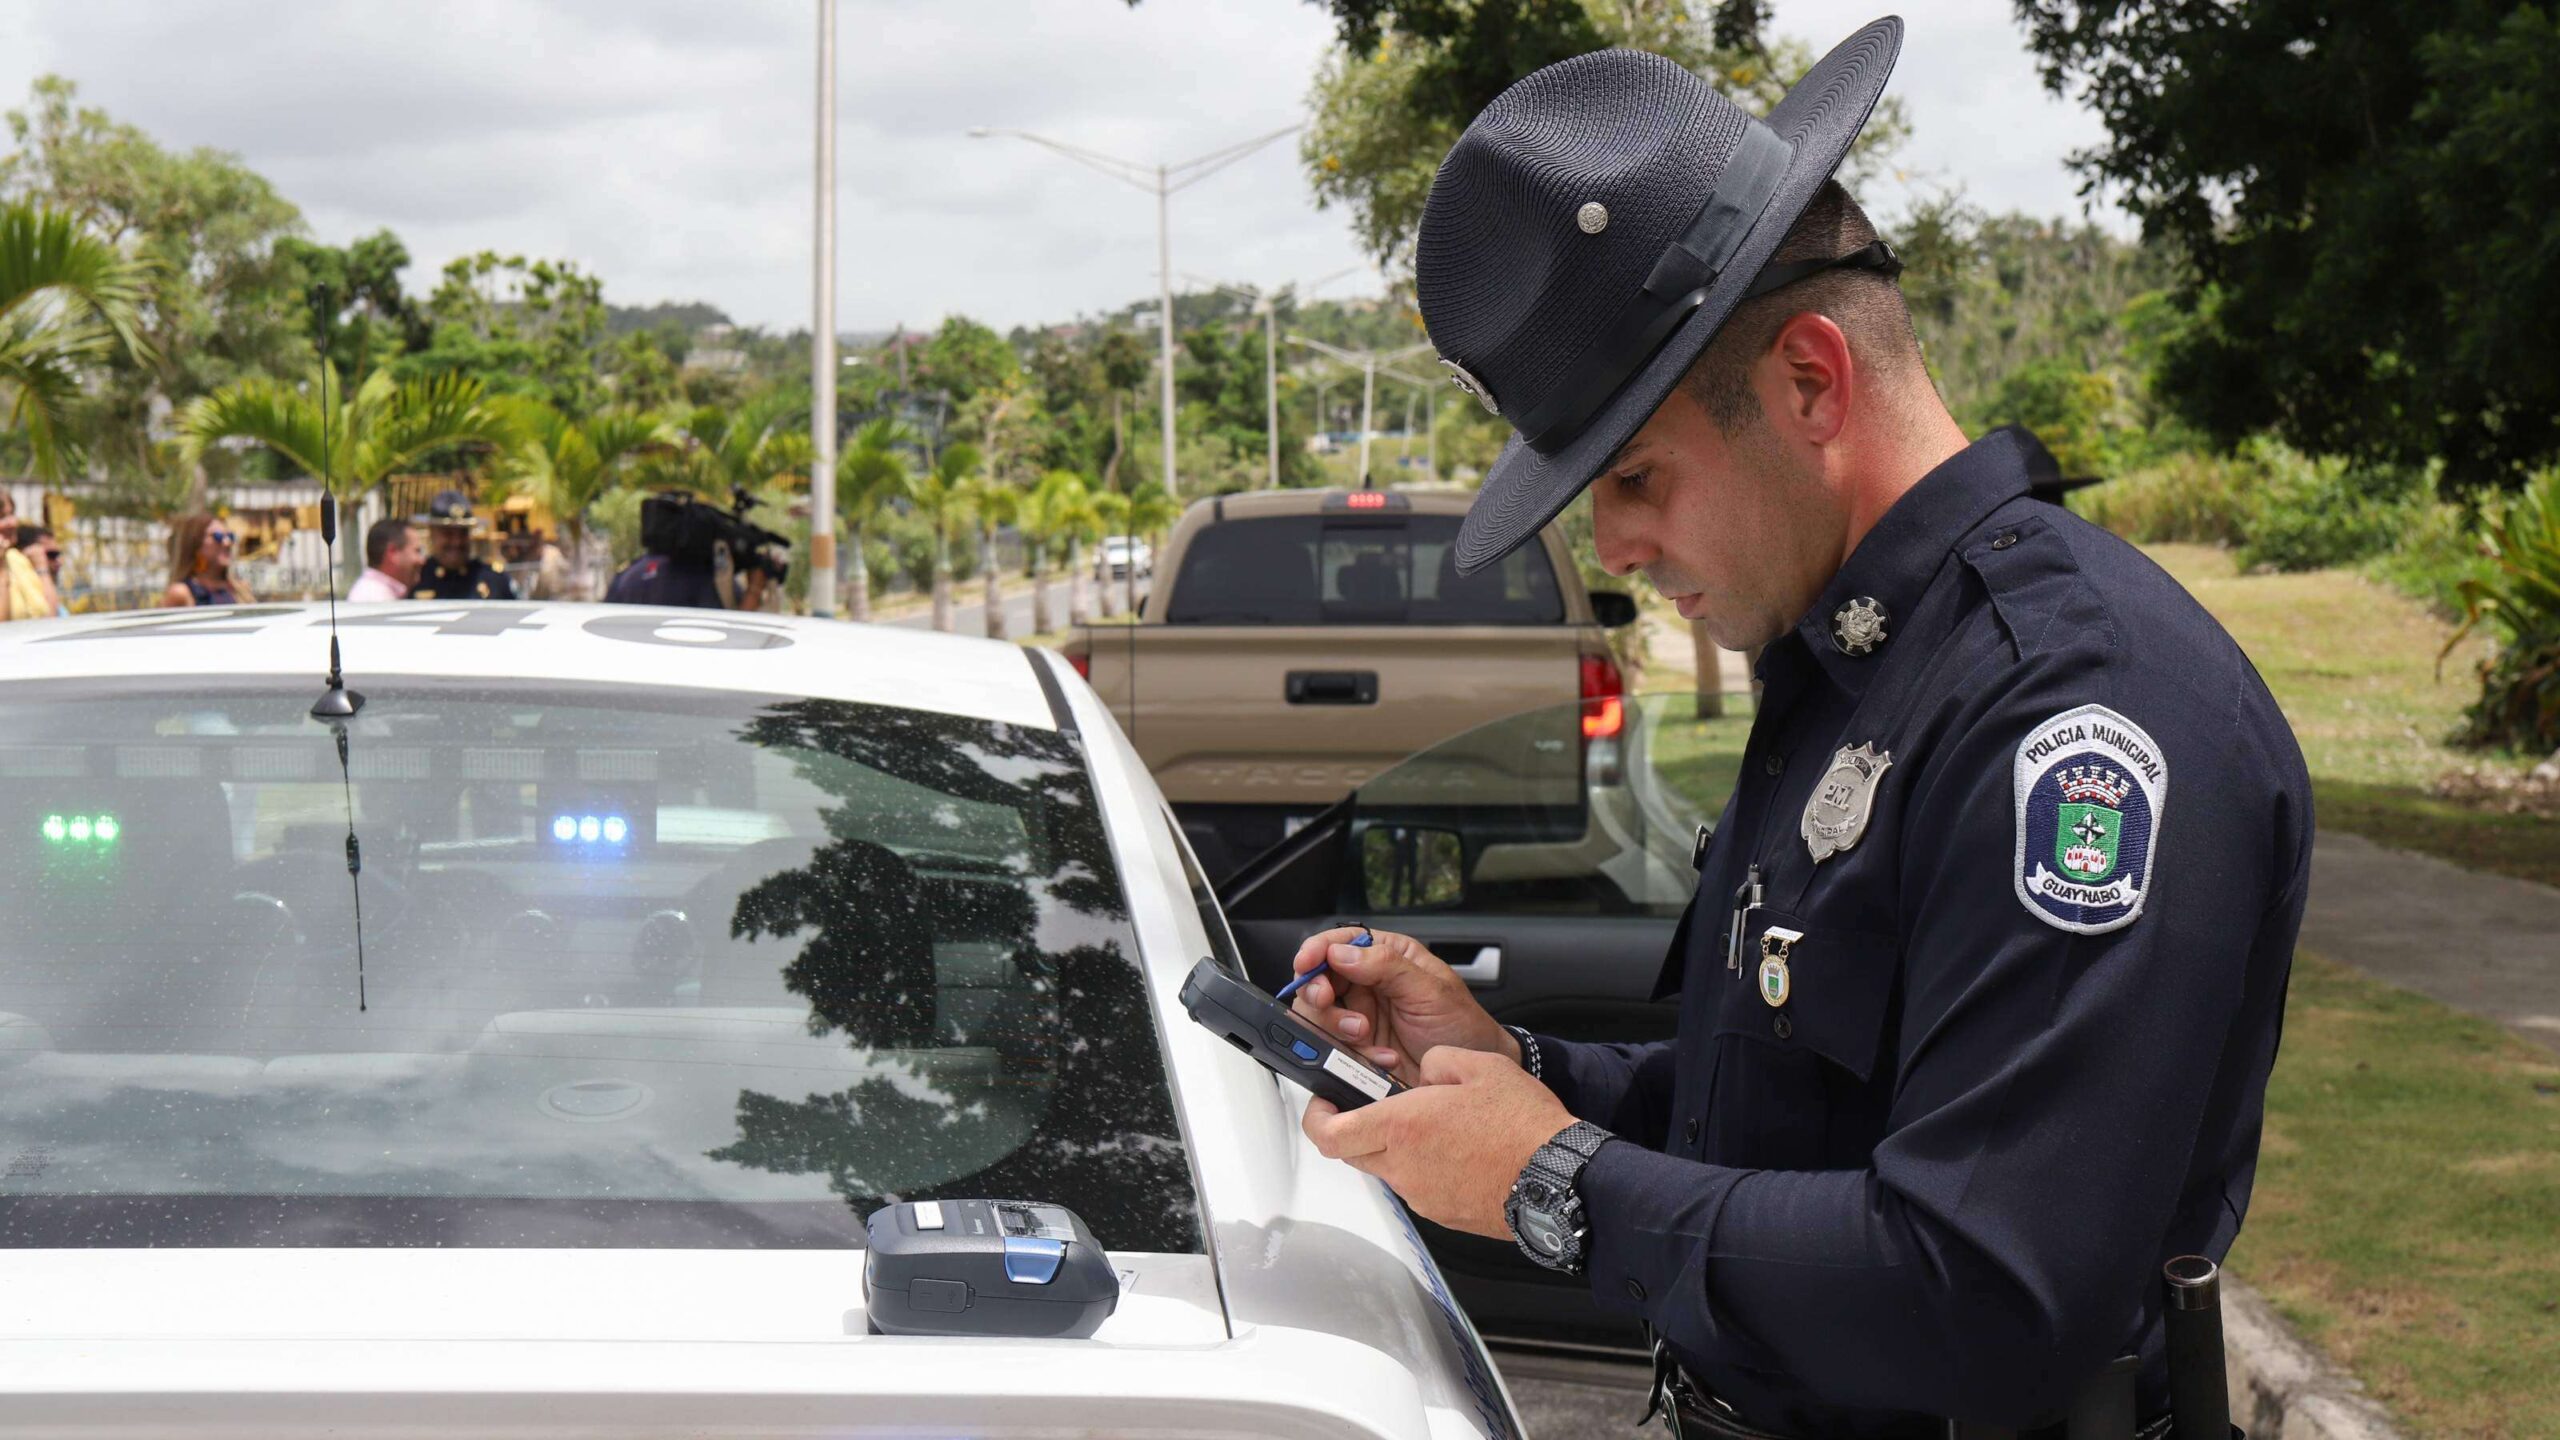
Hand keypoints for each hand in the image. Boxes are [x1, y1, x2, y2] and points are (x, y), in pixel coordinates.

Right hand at [1286, 925, 1517, 1087]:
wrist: (1467, 1082)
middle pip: (1320, 979)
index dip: (1318, 950)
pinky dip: (1351, 1055)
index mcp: (1387, 958)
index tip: (1306, 963)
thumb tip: (1342, 952)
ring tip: (1364, 1034)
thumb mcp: (1431, 991)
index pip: (1341, 942)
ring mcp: (1360, 1018)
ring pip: (1319, 1015)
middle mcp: (1368, 985)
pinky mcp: (1356, 1050)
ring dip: (1335, 1025)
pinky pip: (1333, 1049)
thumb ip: (1387, 967)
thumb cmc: (1463, 1028)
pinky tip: (1382, 1058)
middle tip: (1326, 1001)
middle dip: (1318, 991)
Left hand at [1302, 1045, 1576, 1238]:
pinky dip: (1421, 1167)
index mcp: (1403, 1126)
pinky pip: (1415, 1186)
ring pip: (1385, 1169)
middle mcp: (1403, 1165)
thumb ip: (1434, 1063)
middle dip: (1352, 1129)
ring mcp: (1421, 1194)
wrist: (1558, 1178)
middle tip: (1372, 1108)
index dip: (1316, 1116)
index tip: (1323, 1100)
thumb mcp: (1477, 1065)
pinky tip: (1454, 1150)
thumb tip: (1423, 1072)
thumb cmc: (1523, 1127)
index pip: (1329, 1132)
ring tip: (1431, 1126)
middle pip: (1351, 1153)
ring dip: (1392, 1147)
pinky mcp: (1440, 1211)